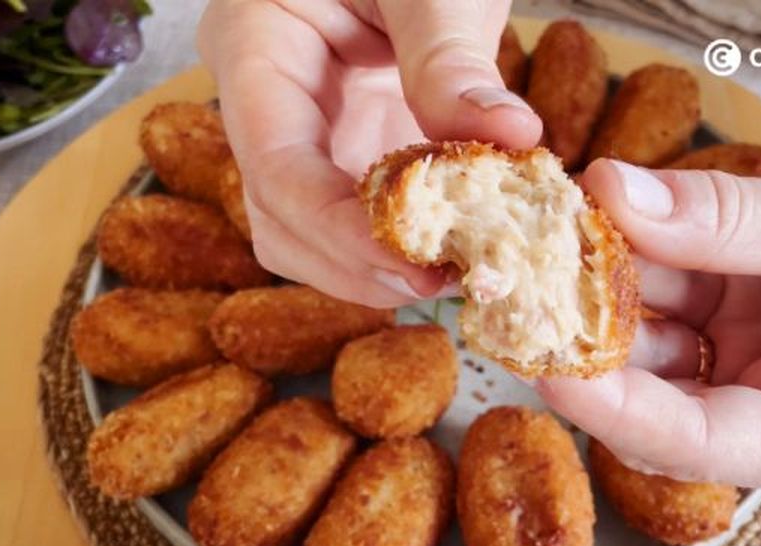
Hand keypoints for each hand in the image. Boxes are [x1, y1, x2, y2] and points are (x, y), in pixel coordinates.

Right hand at [197, 0, 540, 306]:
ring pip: (304, 235)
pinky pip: (348, 217)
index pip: (273, 167)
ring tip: (453, 277)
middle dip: (355, 266)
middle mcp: (261, 101)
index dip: (339, 233)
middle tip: (446, 285)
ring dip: (370, 271)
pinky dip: (395, 245)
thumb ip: (450, 54)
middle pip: (278, 219)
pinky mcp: (339, 146)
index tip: (418, 267)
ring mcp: (299, 130)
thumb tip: (509, 136)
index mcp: (251, 44)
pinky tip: (449, 252)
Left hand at [540, 105, 760, 488]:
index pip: (706, 443)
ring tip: (555, 236)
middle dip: (598, 343)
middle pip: (666, 397)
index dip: (619, 411)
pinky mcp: (740, 314)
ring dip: (606, 289)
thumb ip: (724, 220)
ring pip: (656, 340)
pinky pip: (672, 293)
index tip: (548, 367)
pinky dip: (635, 256)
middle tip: (527, 293)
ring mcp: (757, 361)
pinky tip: (596, 217)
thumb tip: (612, 198)